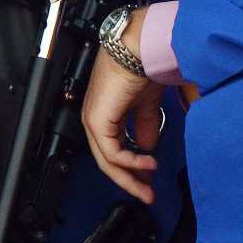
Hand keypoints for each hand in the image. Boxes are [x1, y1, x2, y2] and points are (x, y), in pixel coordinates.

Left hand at [80, 45, 164, 203]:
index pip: (113, 150)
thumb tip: (148, 147)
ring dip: (130, 177)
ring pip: (108, 161)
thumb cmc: (143, 67)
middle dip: (130, 181)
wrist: (139, 48)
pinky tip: (149, 164)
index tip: (149, 180)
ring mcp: (94, 121)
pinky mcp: (98, 122)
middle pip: (108, 161)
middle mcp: (95, 119)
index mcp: (105, 114)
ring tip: (149, 187)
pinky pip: (113, 153)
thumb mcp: (146, 104)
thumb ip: (144, 126)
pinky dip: (131, 162)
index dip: (132, 169)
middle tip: (148, 195)